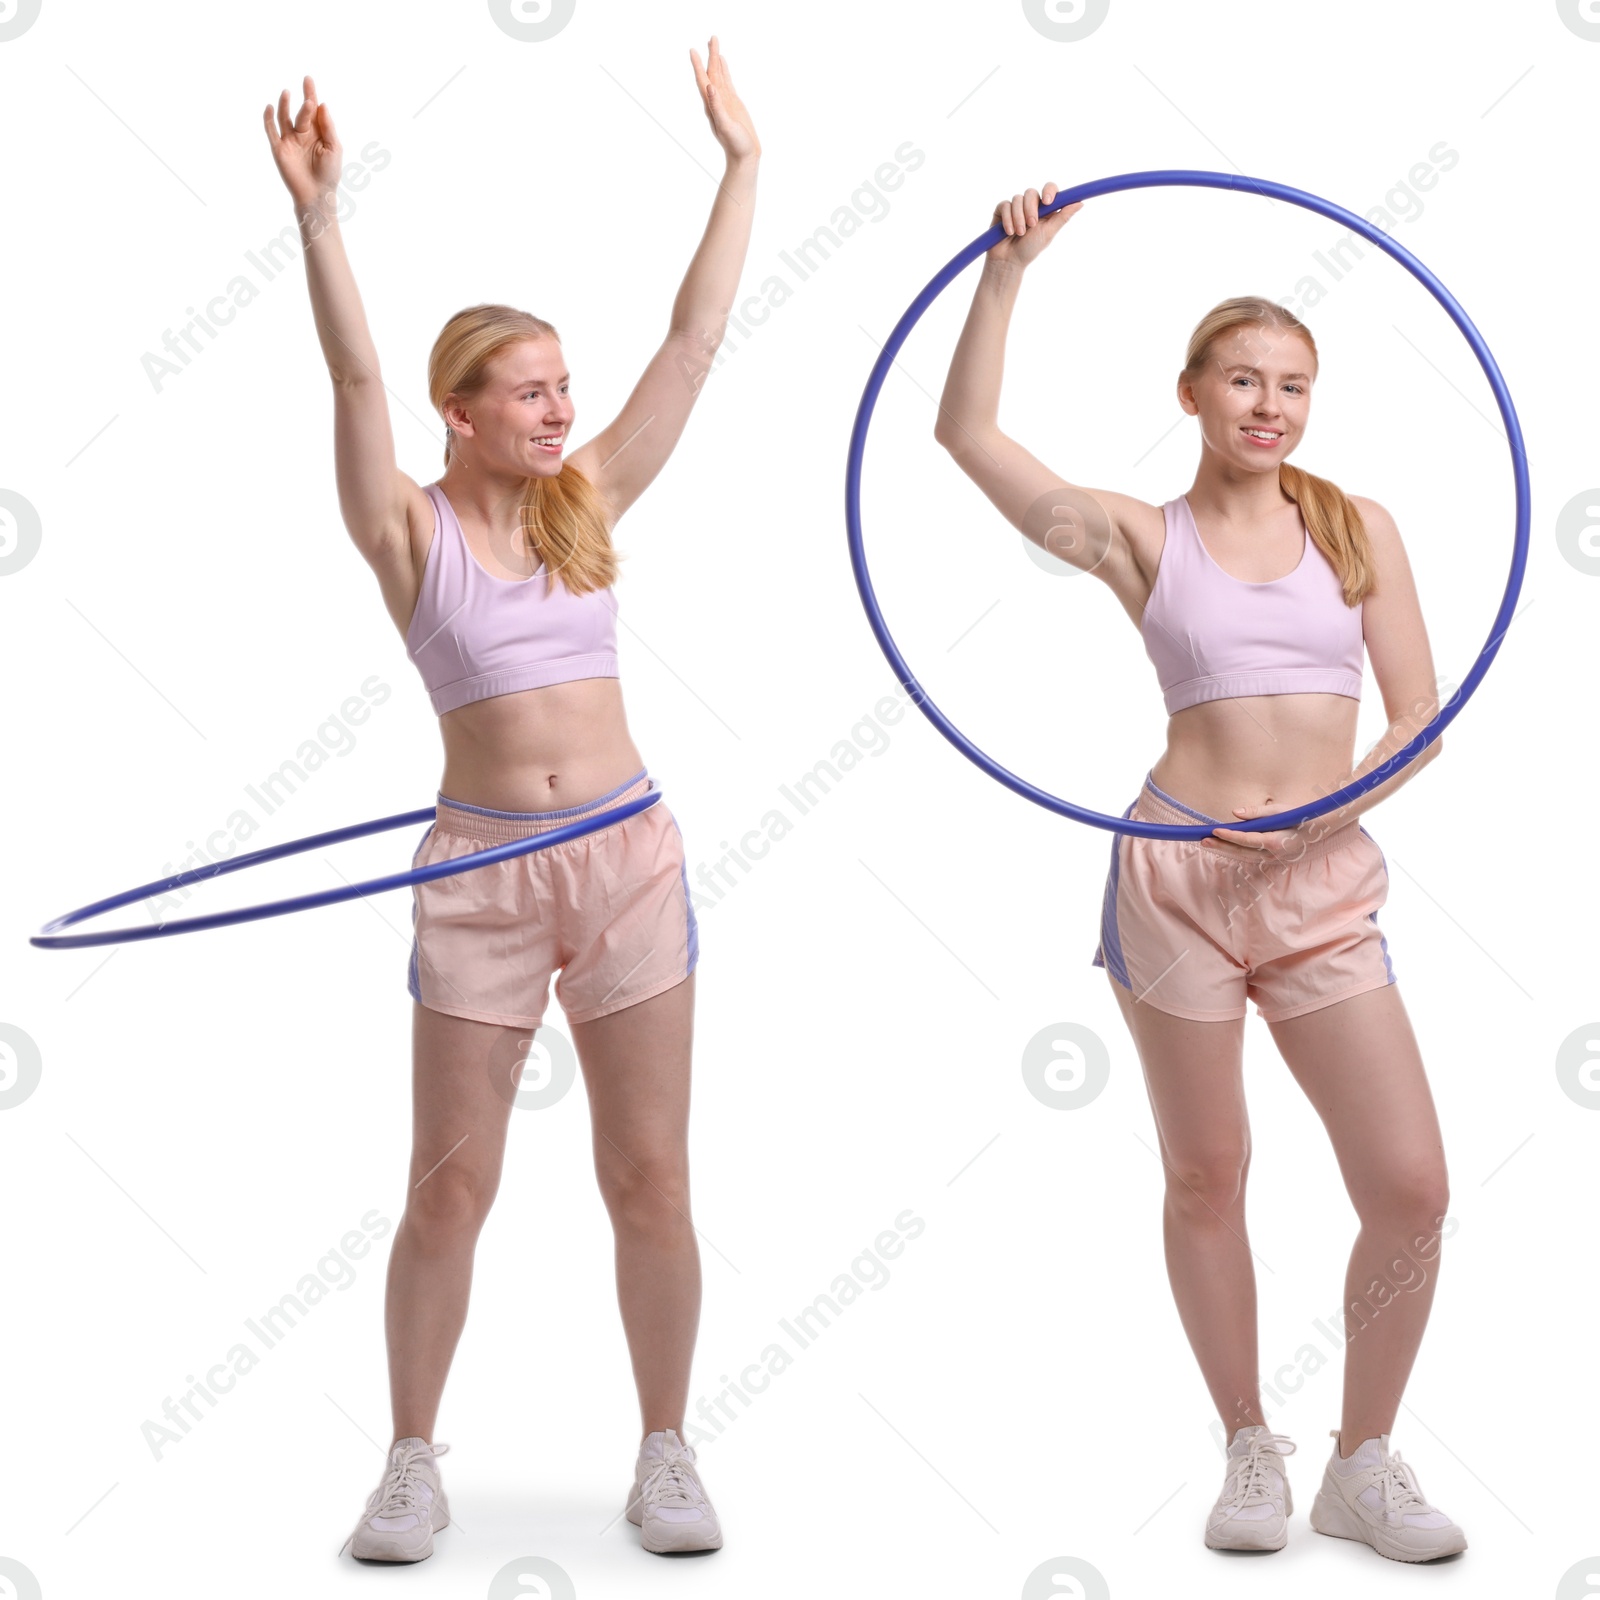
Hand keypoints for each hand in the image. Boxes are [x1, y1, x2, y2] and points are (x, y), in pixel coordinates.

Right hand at [263, 75, 341, 206]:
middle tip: (308, 96)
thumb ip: (328, 126)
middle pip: (301, 113)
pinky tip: (271, 107)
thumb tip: (322, 104)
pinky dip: (269, 118)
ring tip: (287, 93)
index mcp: (318, 133)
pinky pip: (271, 130)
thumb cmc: (329, 174)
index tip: (308, 79)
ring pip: (285, 118)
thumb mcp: (333, 148)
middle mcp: (302, 134)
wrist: (316, 195)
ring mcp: (290, 140)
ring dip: (285, 105)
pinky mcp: (279, 149)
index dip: (311, 94)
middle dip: (305, 104)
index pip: (313, 110)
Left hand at [690, 36, 759, 161]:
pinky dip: (724, 71)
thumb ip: (717, 106)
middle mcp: (716, 100)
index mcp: (711, 105)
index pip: (703, 80)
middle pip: (711, 73)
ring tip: (714, 44)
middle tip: (711, 38)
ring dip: (716, 60)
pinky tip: (723, 63)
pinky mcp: (734, 103)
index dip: (698, 65)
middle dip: (710, 55)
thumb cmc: (735, 145)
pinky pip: (727, 82)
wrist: (745, 156)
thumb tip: (710, 87)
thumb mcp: (725, 126)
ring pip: (719, 75)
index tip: (693, 50)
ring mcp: (725, 101)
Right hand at [987, 181, 1081, 267]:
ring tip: (1019, 233)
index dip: (1049, 191)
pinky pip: (1005, 206)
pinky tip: (1008, 232)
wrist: (1009, 261)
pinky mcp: (1002, 211)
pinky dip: (1008, 219)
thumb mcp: (1049, 233)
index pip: (1049, 189)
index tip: (1048, 201)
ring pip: (1017, 199)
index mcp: (1045, 209)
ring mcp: (1015, 207)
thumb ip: (1063, 217)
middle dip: (1031, 208)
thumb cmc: (1030, 249)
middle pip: (1031, 192)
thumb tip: (1080, 203)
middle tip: (1031, 225)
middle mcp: (1030, 205)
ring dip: (1018, 217)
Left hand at [1207, 797, 1303, 856]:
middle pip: (1242, 852)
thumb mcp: (1279, 810)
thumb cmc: (1297, 816)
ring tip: (1208, 843)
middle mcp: (1273, 854)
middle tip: (1203, 840)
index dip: (1230, 836)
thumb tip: (1235, 812)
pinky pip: (1249, 856)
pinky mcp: (1270, 860)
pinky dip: (1235, 851)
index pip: (1248, 840)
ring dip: (1225, 850)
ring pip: (1244, 856)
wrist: (1317, 830)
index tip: (1215, 830)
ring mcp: (1272, 859)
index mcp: (1276, 841)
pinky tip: (1222, 846)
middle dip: (1221, 846)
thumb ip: (1256, 812)